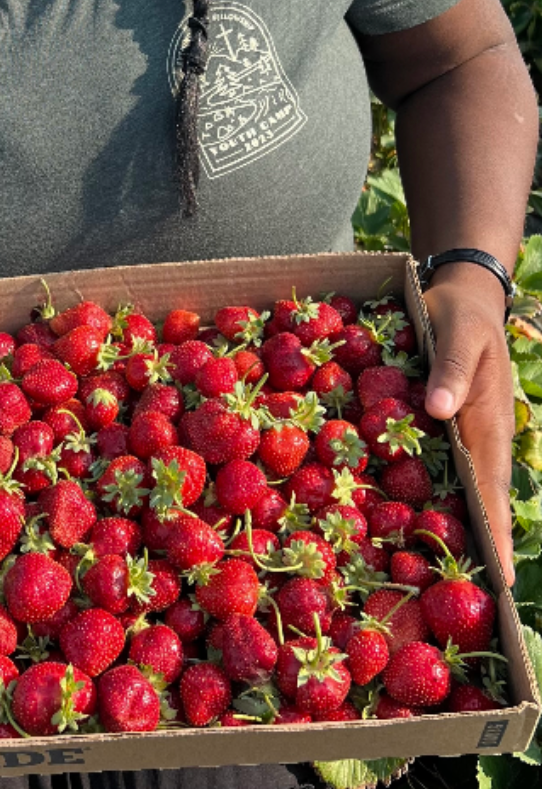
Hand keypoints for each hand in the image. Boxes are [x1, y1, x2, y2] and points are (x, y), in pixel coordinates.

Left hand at [422, 264, 516, 581]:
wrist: (461, 296)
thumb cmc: (460, 316)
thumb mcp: (458, 334)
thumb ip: (451, 371)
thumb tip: (441, 412)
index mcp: (488, 428)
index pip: (494, 493)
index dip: (497, 537)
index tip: (499, 582)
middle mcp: (477, 442)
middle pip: (477, 505)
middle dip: (474, 551)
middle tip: (466, 603)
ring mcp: (458, 438)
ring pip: (454, 492)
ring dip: (447, 530)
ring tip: (432, 582)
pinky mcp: (438, 429)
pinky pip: (431, 468)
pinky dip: (422, 494)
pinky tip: (401, 520)